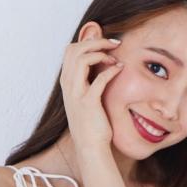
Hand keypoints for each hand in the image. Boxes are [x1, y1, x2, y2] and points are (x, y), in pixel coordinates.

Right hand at [59, 37, 123, 151]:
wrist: (89, 145)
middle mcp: (68, 85)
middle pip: (74, 49)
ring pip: (82, 58)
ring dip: (101, 53)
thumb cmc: (90, 121)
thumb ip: (86, 79)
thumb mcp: (84, 97)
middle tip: (113, 44)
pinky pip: (99, 78)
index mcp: (66, 82)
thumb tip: (98, 62)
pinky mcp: (89, 102)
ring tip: (115, 58)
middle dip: (95, 41)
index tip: (106, 45)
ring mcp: (76, 93)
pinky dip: (111, 70)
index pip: (70, 50)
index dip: (88, 41)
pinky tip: (120, 69)